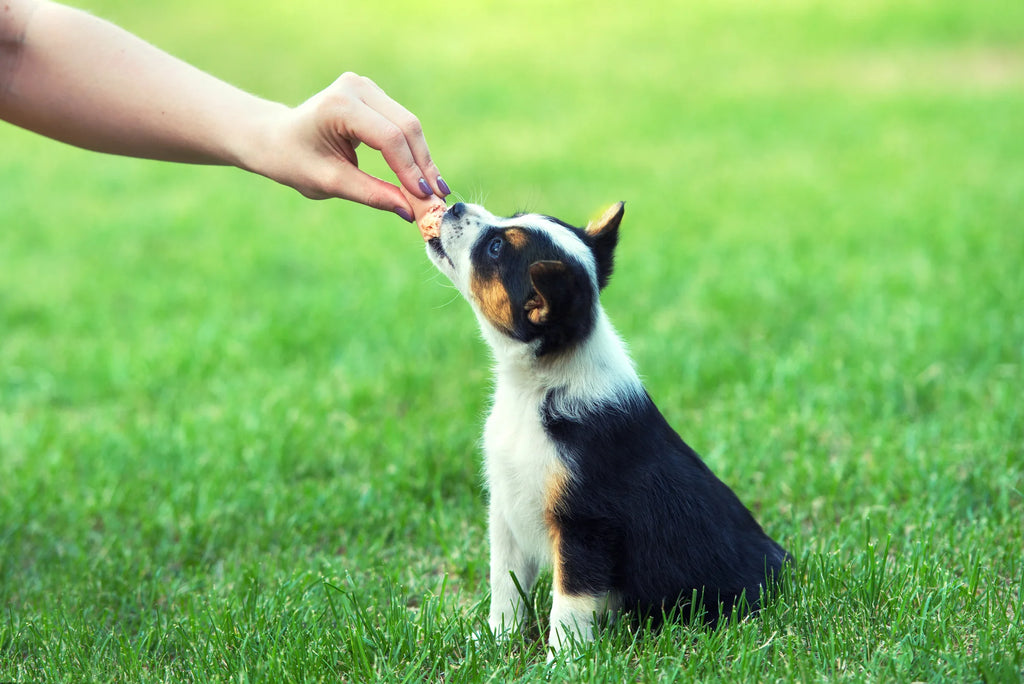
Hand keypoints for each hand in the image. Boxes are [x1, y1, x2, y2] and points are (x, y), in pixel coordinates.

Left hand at [251, 72, 449, 219]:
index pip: (387, 137)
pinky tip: (423, 177)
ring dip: (423, 160)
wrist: (276, 139)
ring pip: (409, 126)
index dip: (409, 169)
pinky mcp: (375, 96)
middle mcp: (356, 87)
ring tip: (435, 192)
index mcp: (339, 105)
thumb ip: (372, 194)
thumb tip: (411, 212)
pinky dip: (414, 152)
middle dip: (423, 165)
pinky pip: (403, 126)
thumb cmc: (295, 162)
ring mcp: (367, 88)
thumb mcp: (331, 183)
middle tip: (438, 198)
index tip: (425, 199)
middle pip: (405, 127)